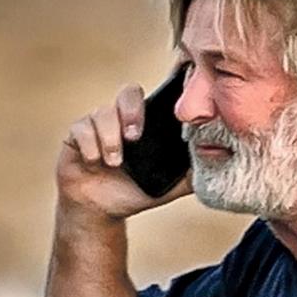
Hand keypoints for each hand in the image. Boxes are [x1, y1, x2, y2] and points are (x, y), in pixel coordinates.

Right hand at [55, 83, 191, 219]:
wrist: (102, 211)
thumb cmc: (136, 191)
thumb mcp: (169, 185)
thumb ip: (191, 173)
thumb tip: (219, 163)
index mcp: (146, 124)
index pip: (156, 96)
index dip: (165, 86)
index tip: (174, 92)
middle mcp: (122, 118)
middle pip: (129, 92)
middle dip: (132, 112)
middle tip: (135, 136)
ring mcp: (98, 124)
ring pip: (102, 113)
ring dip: (110, 138)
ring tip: (115, 162)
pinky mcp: (76, 135)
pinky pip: (81, 129)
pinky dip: (90, 146)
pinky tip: (95, 162)